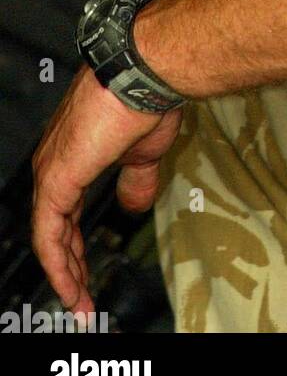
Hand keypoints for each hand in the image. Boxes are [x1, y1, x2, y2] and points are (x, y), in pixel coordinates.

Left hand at [31, 66, 182, 314]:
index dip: (77, 245)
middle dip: (70, 266)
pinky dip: (59, 263)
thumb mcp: (145, 151)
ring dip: (65, 272)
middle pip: (54, 226)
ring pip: (48, 234)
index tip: (90, 274)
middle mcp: (55, 160)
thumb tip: (133, 202)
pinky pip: (48, 233)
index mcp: (74, 154)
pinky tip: (71, 285)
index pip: (65, 211)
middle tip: (83, 298)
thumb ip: (135, 180)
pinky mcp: (56, 179)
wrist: (146, 72)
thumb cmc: (148, 98)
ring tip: (79, 303)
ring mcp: (52, 169)